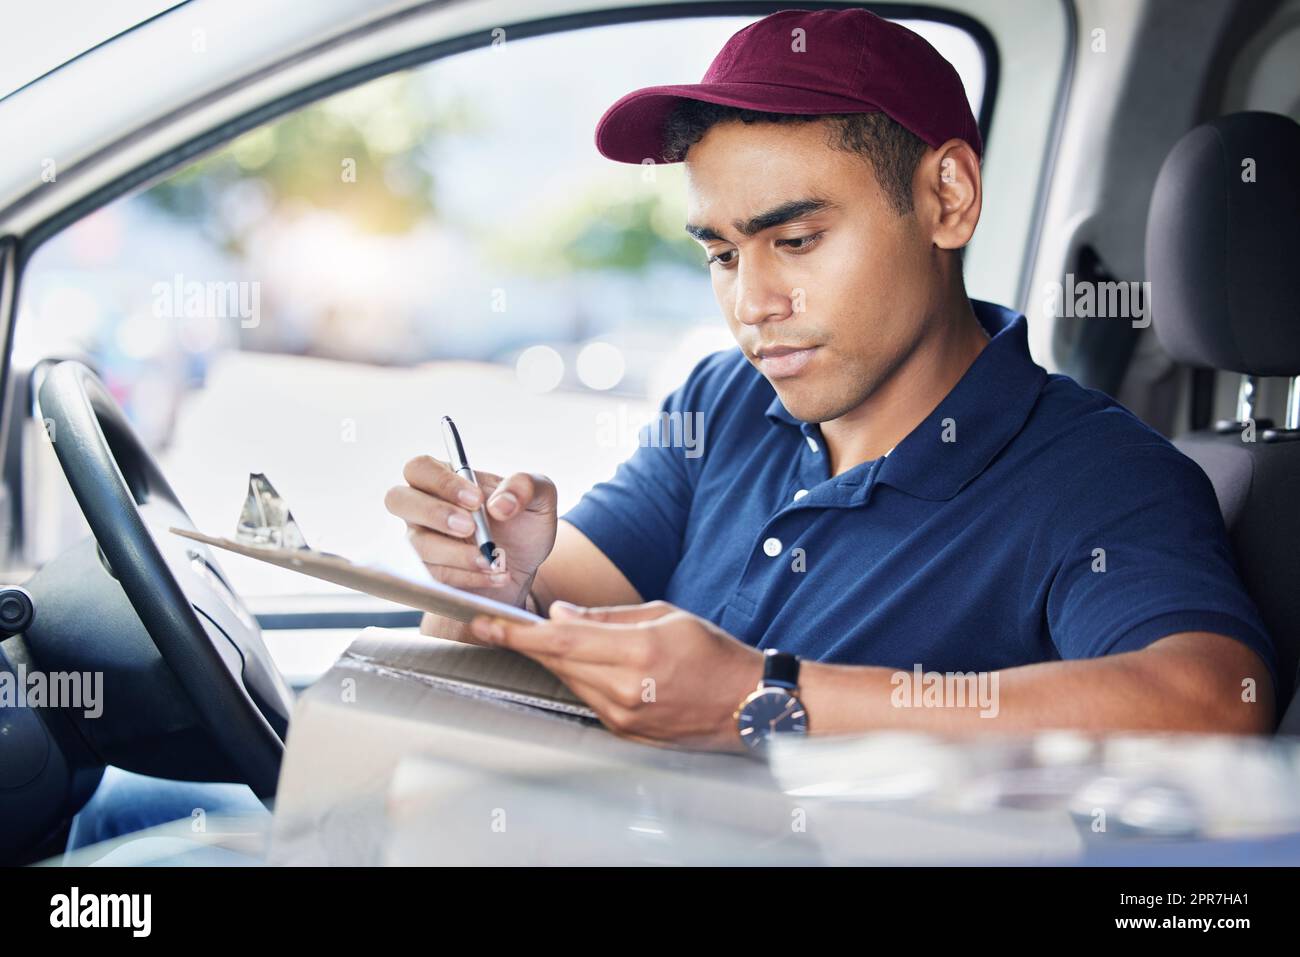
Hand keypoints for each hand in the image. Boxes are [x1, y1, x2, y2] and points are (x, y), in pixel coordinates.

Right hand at [385, 454, 557, 608]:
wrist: (523, 568)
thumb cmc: (524, 523)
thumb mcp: (540, 498)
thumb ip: (526, 487)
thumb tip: (500, 504)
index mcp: (445, 478)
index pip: (421, 468)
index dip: (442, 482)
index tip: (476, 499)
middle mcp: (424, 507)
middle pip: (398, 499)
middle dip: (435, 513)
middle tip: (470, 527)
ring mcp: (421, 541)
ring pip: (418, 544)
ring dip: (456, 553)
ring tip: (491, 560)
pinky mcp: (428, 573)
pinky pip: (433, 576)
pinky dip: (467, 577)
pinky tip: (495, 575)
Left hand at [468, 600, 764, 751]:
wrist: (746, 701)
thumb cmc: (712, 652)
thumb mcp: (664, 615)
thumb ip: (607, 616)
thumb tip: (561, 614)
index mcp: (639, 653)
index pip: (562, 640)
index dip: (518, 633)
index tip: (487, 624)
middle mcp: (627, 690)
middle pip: (558, 662)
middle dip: (523, 643)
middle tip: (492, 627)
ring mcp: (625, 717)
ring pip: (569, 682)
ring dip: (551, 660)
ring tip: (536, 639)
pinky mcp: (626, 733)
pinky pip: (588, 701)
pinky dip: (578, 679)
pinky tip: (578, 664)